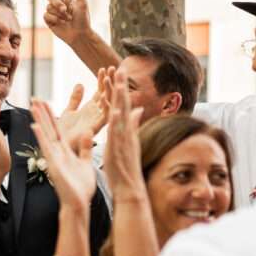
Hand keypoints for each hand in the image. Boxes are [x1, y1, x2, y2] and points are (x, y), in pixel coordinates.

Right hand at [31, 99, 95, 211]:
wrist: (79, 204)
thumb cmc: (82, 188)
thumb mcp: (86, 163)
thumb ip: (86, 148)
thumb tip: (89, 132)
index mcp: (66, 151)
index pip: (57, 129)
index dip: (52, 115)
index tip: (45, 102)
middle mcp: (58, 152)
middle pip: (49, 128)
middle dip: (42, 113)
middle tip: (34, 97)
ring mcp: (54, 158)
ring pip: (46, 135)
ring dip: (39, 120)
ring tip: (32, 105)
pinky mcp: (54, 165)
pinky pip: (47, 148)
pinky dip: (41, 137)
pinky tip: (35, 126)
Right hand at [38, 0, 92, 46]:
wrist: (79, 35)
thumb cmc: (83, 20)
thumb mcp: (83, 5)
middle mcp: (58, 2)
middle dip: (57, 3)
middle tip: (66, 11)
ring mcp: (53, 11)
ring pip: (48, 7)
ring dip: (58, 13)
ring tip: (67, 20)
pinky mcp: (49, 20)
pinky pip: (46, 15)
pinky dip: (54, 19)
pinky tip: (60, 23)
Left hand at [56, 66, 114, 139]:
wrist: (59, 148)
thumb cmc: (65, 133)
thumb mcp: (69, 111)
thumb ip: (75, 99)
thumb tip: (80, 84)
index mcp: (91, 110)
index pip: (100, 91)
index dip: (103, 80)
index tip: (104, 67)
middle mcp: (96, 114)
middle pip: (107, 95)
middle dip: (110, 82)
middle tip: (112, 67)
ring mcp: (97, 121)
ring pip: (108, 104)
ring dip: (109, 91)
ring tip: (108, 78)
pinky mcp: (95, 129)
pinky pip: (105, 118)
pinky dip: (107, 108)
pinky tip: (104, 98)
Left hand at [104, 69, 146, 200]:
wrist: (130, 188)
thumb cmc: (126, 167)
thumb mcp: (128, 141)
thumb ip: (132, 124)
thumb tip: (139, 110)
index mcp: (125, 129)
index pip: (122, 104)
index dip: (119, 88)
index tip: (117, 72)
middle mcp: (126, 132)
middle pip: (123, 104)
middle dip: (121, 86)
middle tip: (120, 67)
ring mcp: (124, 140)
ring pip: (121, 115)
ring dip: (120, 98)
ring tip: (119, 82)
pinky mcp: (120, 150)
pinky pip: (118, 134)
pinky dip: (118, 122)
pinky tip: (116, 110)